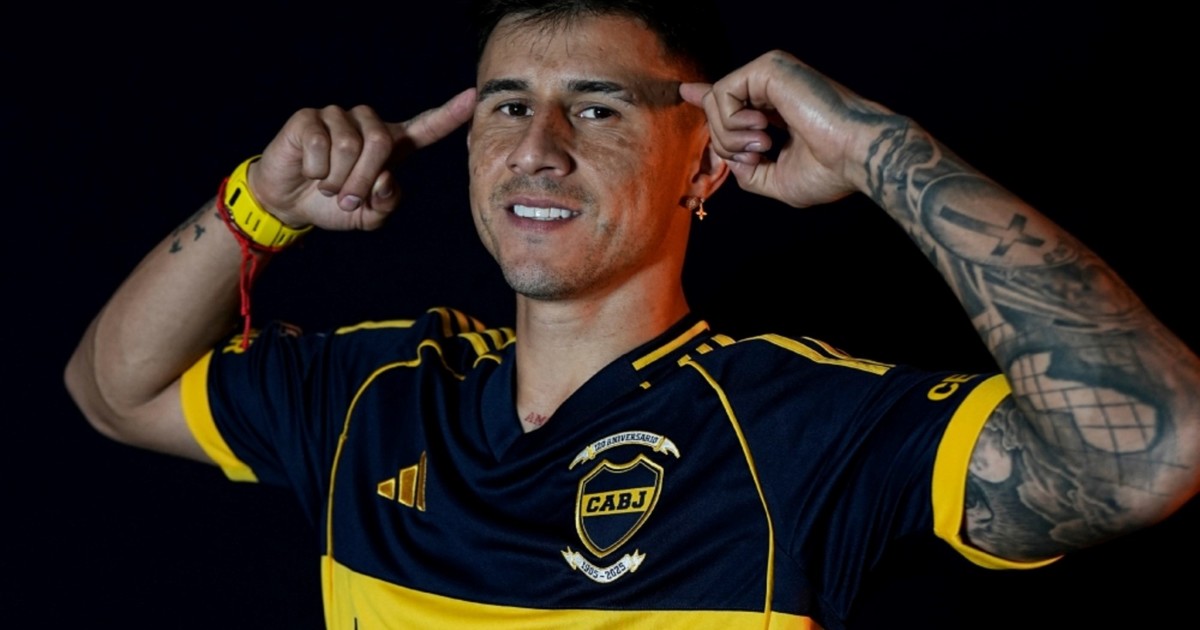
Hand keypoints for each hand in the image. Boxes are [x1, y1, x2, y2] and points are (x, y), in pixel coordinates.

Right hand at [247, 88, 475, 230]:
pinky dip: (315, 169)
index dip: (449, 115)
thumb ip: (386, 203)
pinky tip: (309, 169)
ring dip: (337, 179)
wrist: (289, 204)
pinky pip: (320, 144)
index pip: (426, 127)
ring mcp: (338, 117)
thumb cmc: (335, 205)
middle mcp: (368, 125)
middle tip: (347, 199)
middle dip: (363, 180)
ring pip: (350, 146)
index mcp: (392, 146)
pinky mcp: (309, 118)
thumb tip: (385, 179)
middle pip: (381, 142)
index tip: (473, 98)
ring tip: (327, 185)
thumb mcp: (369, 216)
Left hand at [680, 51, 891, 207]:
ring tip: (764, 146)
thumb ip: (746, 169)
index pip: (733, 99)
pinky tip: (763, 131)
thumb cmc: (828, 171)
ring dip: (729, 136)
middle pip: (716, 107)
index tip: (686, 90)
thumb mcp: (776, 181)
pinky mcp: (768, 67)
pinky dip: (732, 122)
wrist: (856, 156)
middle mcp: (772, 87)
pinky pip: (722, 93)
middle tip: (760, 155)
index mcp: (777, 108)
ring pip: (715, 100)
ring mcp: (770, 74)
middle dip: (725, 143)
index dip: (708, 97)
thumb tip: (724, 155)